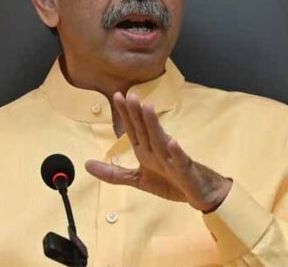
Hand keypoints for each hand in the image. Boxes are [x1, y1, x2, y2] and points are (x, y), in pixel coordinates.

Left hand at [85, 92, 232, 212]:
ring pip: (161, 140)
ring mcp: (173, 159)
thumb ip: (114, 173)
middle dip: (137, 113)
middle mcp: (158, 151)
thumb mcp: (138, 179)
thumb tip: (86, 165)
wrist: (200, 194)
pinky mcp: (186, 170)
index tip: (117, 96)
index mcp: (146, 151)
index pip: (134, 129)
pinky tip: (172, 143)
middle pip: (145, 130)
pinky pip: (181, 161)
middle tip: (130, 95)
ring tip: (147, 108)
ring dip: (154, 125)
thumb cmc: (171, 182)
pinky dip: (176, 152)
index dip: (125, 114)